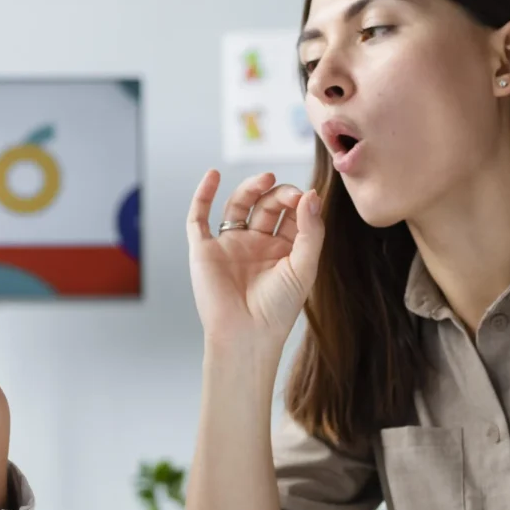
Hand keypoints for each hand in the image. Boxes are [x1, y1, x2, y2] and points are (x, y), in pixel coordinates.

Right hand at [186, 170, 323, 351]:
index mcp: (281, 250)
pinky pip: (199, 217)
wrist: (247, 334)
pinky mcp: (204, 250)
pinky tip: (213, 175)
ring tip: (266, 179)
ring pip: (238, 205)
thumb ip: (311, 230)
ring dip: (251, 188)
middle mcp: (255, 245)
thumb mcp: (304, 267)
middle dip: (279, 194)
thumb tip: (311, 194)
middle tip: (289, 194)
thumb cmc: (278, 310)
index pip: (291, 214)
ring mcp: (229, 245)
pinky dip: (203, 194)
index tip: (306, 199)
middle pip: (266, 205)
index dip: (299, 202)